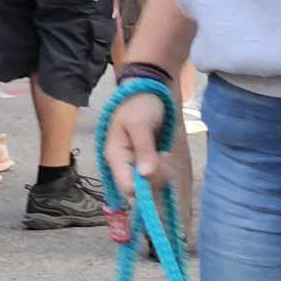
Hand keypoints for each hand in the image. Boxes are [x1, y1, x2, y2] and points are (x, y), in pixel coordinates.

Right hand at [103, 88, 169, 202]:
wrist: (145, 91)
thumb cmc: (139, 104)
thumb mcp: (140, 124)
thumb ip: (144, 149)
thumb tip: (146, 175)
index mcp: (115, 157)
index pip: (127, 187)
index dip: (144, 186)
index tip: (157, 169)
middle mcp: (123, 166)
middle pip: (140, 189)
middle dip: (156, 177)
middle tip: (163, 156)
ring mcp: (133, 166)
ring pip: (150, 185)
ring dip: (162, 173)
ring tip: (164, 153)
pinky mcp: (144, 164)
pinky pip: (155, 177)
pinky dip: (164, 170)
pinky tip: (164, 155)